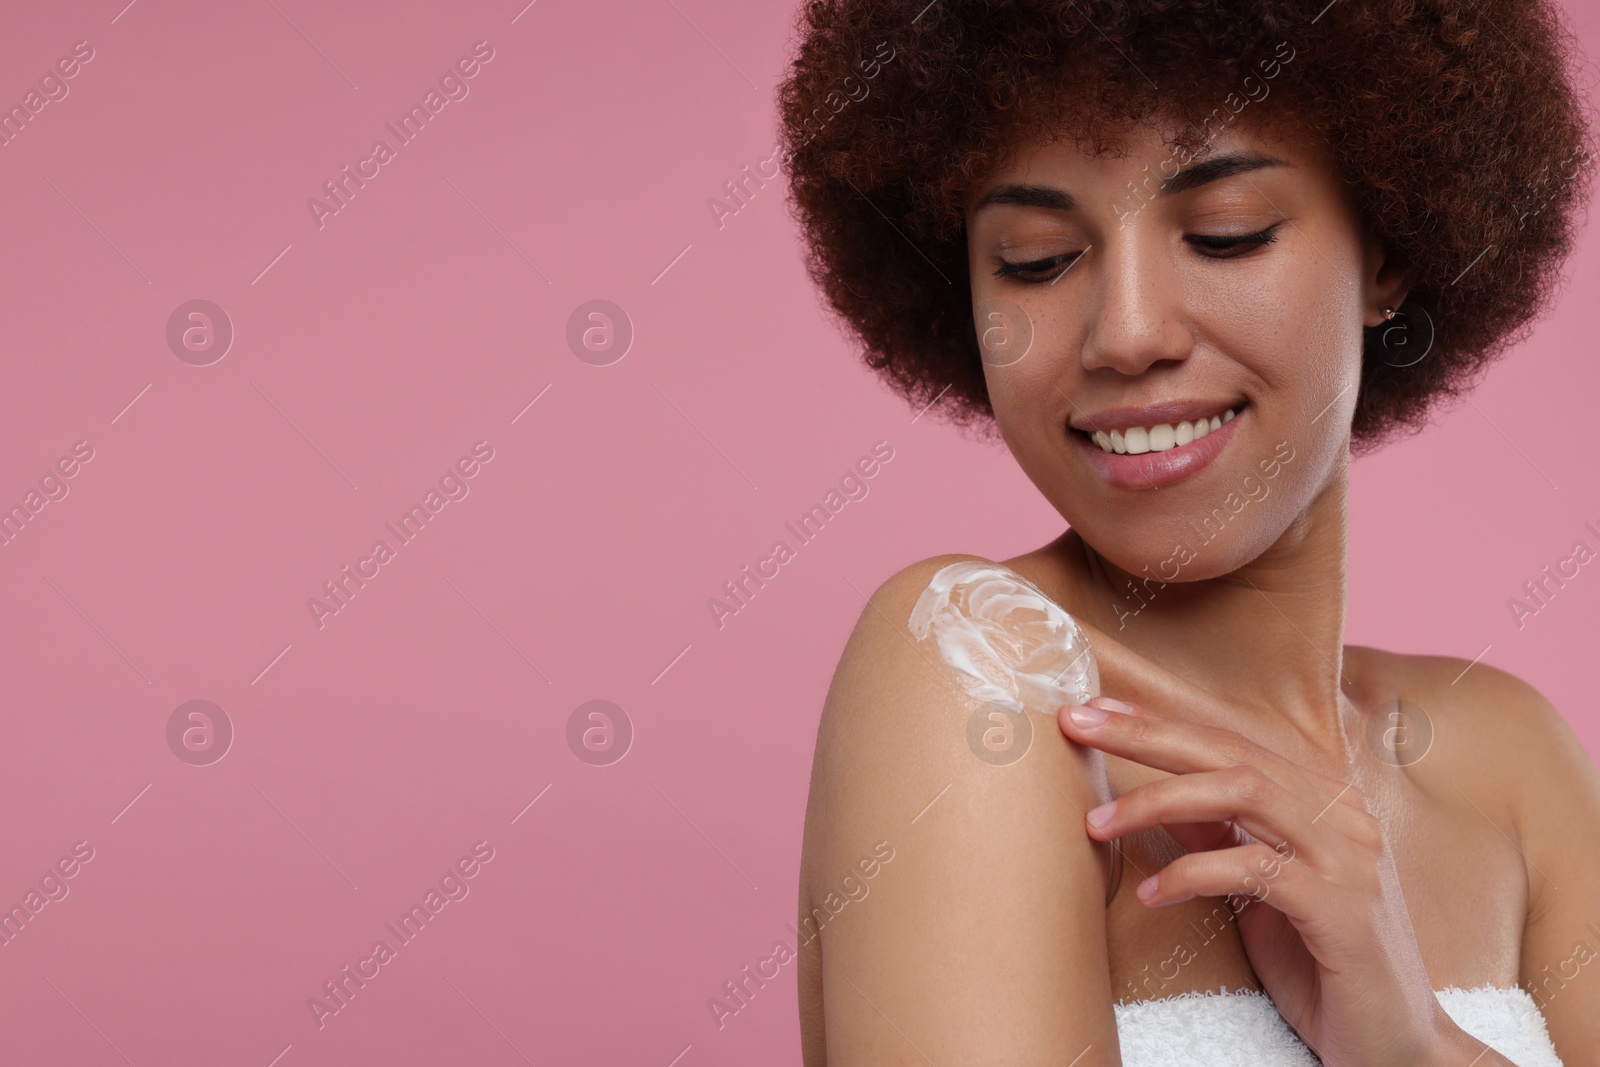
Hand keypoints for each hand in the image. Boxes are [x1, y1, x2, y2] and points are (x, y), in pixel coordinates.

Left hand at [1058, 695, 1471, 1066]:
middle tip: (1077, 724)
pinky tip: (1152, 893)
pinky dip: (1195, 873)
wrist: (1397, 1043)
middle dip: (1146, 734)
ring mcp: (1350, 859)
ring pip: (1245, 793)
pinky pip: (1257, 872)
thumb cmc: (1321, 963)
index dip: (1158, 722)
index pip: (1229, 742)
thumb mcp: (1258, 892)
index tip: (1092, 710)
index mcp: (1322, 801)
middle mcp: (1342, 815)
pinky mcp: (1344, 910)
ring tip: (1098, 822)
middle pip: (1231, 752)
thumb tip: (1156, 802)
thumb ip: (1220, 838)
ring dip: (1159, 800)